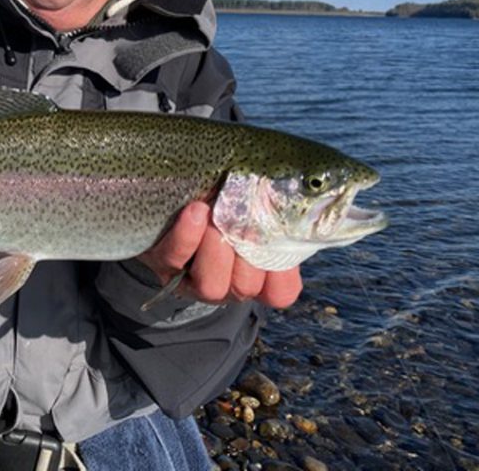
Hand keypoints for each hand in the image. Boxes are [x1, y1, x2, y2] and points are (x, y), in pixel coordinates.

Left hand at [137, 201, 302, 308]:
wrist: (174, 199)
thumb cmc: (227, 196)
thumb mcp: (258, 200)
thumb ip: (282, 203)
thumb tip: (315, 186)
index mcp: (258, 275)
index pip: (281, 292)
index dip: (283, 273)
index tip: (281, 243)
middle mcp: (227, 283)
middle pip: (246, 286)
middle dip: (246, 253)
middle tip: (244, 219)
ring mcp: (193, 278)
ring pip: (212, 284)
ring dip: (216, 248)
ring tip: (216, 215)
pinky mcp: (163, 263)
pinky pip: (175, 258)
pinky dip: (187, 236)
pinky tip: (195, 212)